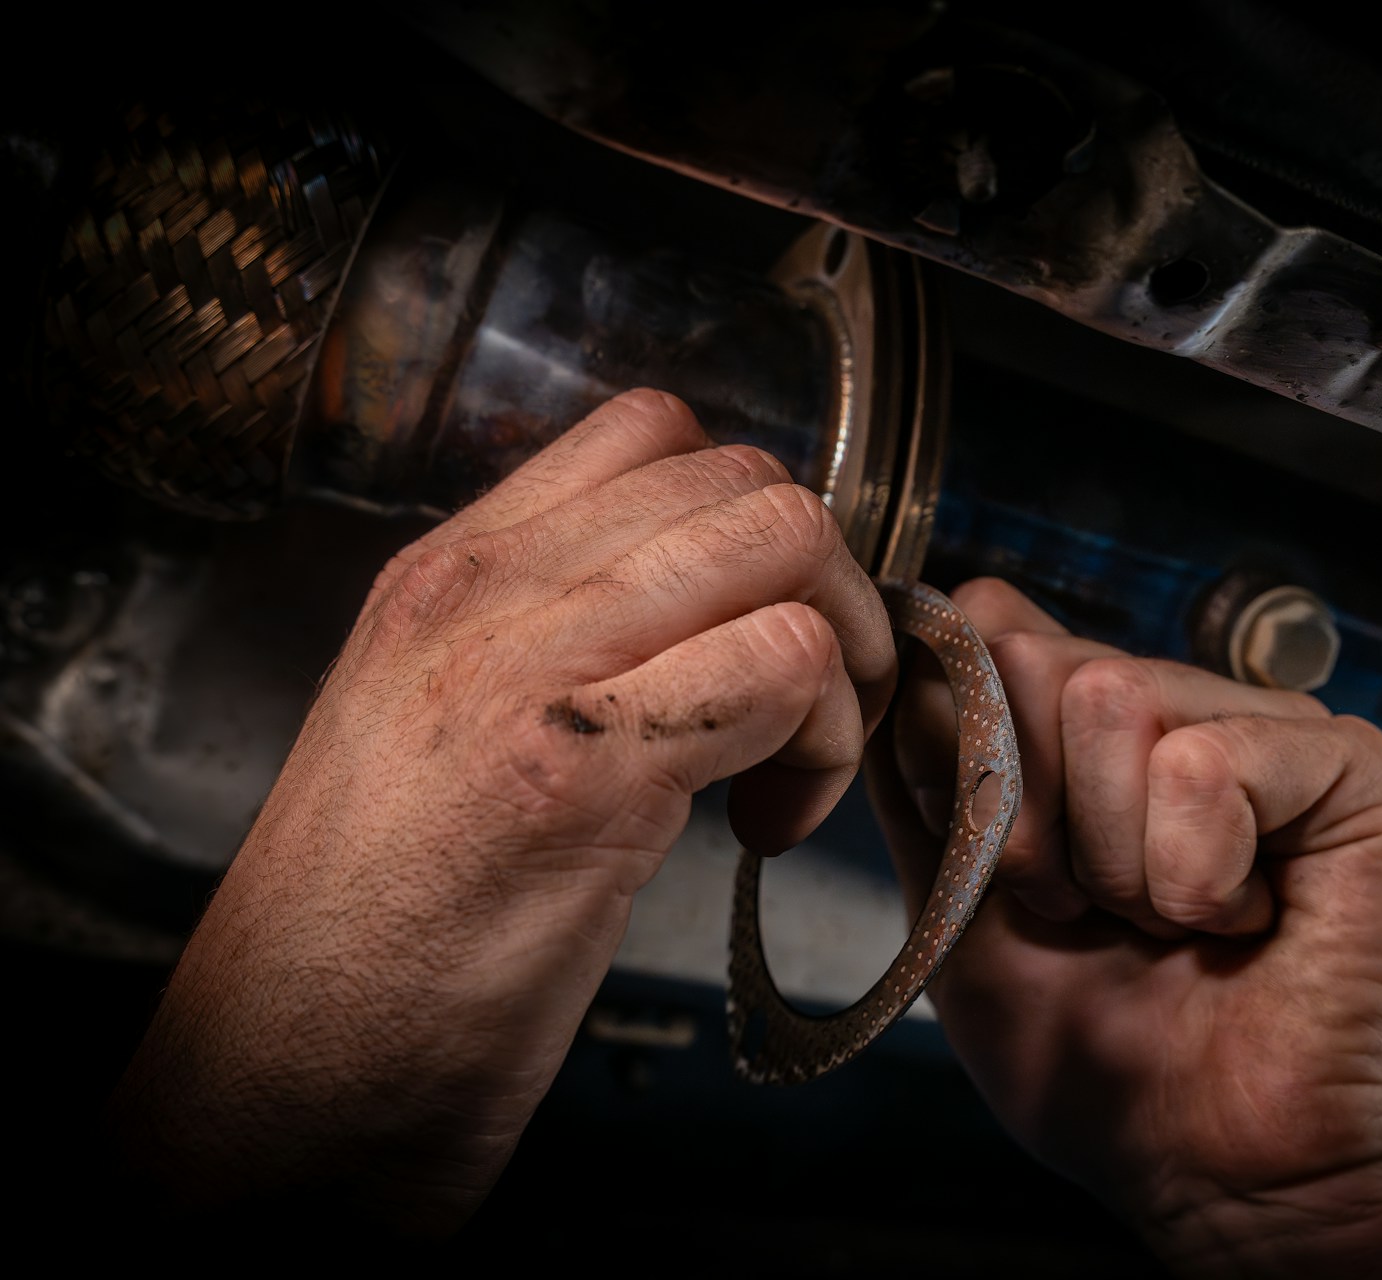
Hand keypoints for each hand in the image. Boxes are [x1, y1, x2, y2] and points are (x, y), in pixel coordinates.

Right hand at [106, 390, 895, 1233]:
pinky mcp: (585, 765)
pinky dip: (821, 747)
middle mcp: (488, 592)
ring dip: (838, 660)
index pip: (652, 432)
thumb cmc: (370, 942)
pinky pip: (783, 666)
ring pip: (782, 544)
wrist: (280, 1080)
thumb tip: (697, 626)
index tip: (760, 631)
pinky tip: (766, 829)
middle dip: (827, 588)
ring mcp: (533, 666)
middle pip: (744, 479)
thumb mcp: (440, 740)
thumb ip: (549, 653)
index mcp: (450, 576)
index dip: (753, 524)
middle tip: (812, 710)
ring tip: (795, 769)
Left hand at [871, 579, 1381, 1276]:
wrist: (1217, 1168)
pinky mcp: (1344, 763)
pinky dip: (1197, 878)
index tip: (1004, 871)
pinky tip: (1243, 922)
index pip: (977, 627)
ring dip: (1118, 860)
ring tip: (1172, 919)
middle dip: (1032, 822)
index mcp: (1075, 728)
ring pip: (1113, 702)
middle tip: (1095, 911)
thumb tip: (898, 649)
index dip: (955, 757)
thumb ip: (919, 778)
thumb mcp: (956, 907)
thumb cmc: (1097, 1054)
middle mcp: (1167, 703)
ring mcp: (1258, 722)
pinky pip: (1205, 766)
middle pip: (1031, 658)